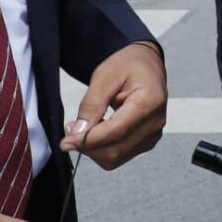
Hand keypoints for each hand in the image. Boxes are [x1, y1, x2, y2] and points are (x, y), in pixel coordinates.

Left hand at [61, 41, 166, 169]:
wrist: (145, 64)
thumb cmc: (129, 65)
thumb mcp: (105, 75)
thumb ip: (92, 104)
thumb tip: (79, 132)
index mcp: (150, 101)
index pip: (116, 131)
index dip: (88, 140)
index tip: (66, 141)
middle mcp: (155, 122)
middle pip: (116, 150)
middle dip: (88, 146)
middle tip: (71, 130)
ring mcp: (153, 134)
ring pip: (116, 158)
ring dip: (93, 149)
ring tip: (84, 127)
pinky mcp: (146, 141)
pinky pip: (119, 155)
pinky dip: (102, 149)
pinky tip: (96, 132)